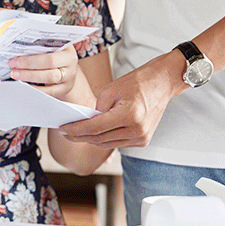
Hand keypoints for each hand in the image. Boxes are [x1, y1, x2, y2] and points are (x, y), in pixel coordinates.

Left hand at [8, 44, 77, 98]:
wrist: (67, 71)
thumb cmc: (55, 56)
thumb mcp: (52, 48)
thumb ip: (39, 45)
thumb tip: (16, 46)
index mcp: (66, 49)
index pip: (49, 51)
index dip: (31, 56)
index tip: (15, 56)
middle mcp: (70, 63)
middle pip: (49, 63)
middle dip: (28, 64)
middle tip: (12, 65)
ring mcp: (68, 77)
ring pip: (49, 77)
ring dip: (29, 76)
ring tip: (15, 74)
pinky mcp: (63, 89)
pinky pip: (49, 91)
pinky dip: (35, 89)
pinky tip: (24, 85)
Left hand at [58, 50, 187, 147]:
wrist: (162, 83)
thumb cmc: (137, 82)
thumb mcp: (111, 90)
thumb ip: (97, 109)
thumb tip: (87, 123)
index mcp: (129, 116)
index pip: (95, 127)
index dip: (76, 129)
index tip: (62, 129)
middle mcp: (137, 130)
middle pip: (100, 139)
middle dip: (79, 136)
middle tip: (64, 132)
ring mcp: (141, 138)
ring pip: (107, 144)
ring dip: (90, 139)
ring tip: (75, 133)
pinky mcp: (143, 140)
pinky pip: (117, 142)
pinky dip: (104, 139)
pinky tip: (92, 134)